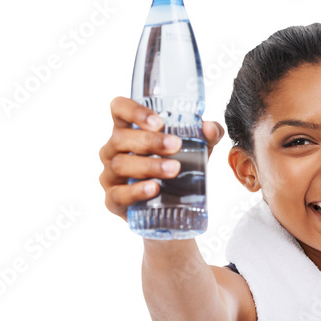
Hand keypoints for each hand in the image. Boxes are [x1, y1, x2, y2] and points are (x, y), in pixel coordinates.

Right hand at [98, 96, 224, 221]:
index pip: (119, 109)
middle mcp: (114, 150)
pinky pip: (118, 195)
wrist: (173, 211)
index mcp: (129, 131)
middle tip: (175, 145)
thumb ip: (206, 137)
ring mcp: (110, 175)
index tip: (159, 122)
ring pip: (120, 164)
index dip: (133, 111)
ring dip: (148, 165)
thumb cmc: (177, 172)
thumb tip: (210, 128)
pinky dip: (137, 191)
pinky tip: (154, 188)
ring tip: (174, 169)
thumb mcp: (195, 151)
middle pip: (121, 138)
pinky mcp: (113, 200)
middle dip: (149, 141)